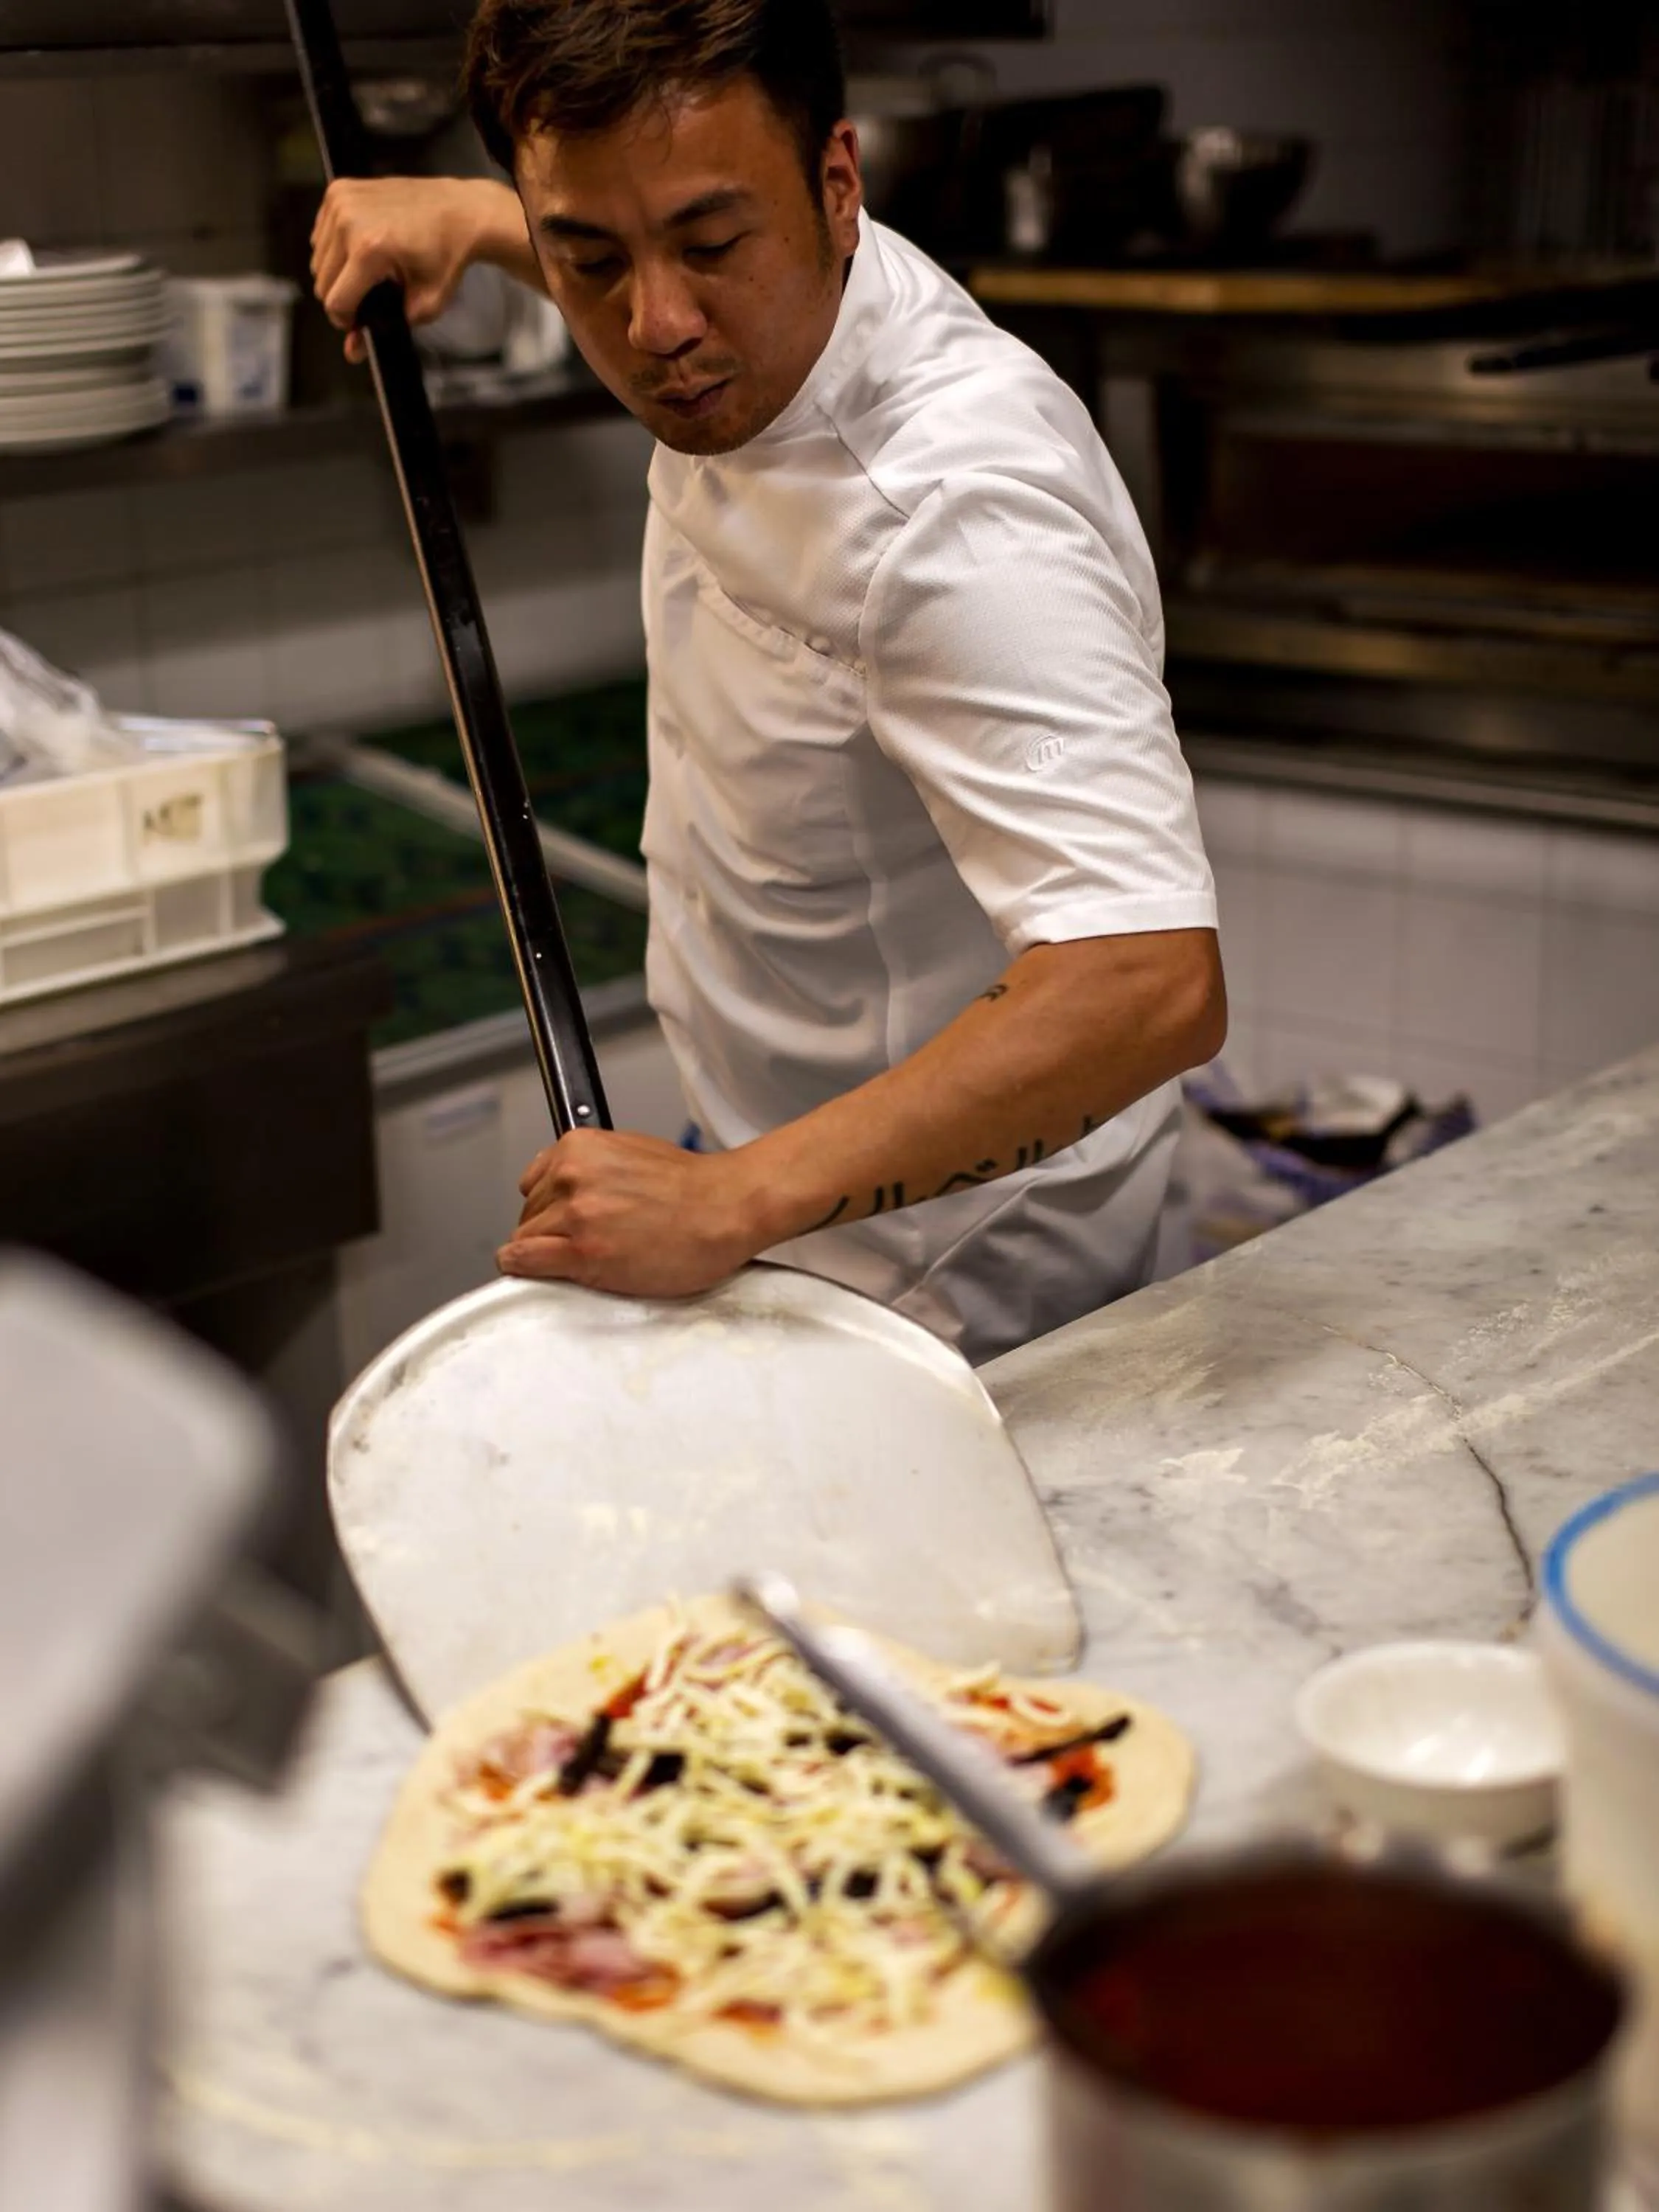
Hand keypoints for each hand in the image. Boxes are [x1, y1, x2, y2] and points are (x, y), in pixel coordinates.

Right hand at [309, 176, 512, 362]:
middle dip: (343, 297)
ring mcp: (342, 202)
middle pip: (323, 281)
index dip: (346, 320)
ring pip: (318, 258)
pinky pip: (321, 234)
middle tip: (370, 295)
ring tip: (370, 270)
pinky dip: (335, 247)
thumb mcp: (424, 304)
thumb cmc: (446, 256)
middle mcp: (349, 221)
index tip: (359, 322)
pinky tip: (361, 248)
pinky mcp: (339, 189)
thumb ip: (385, 328)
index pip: (335, 301)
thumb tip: (352, 350)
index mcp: (369, 249)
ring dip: (338, 272)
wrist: (459, 212)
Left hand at [499, 1130, 766, 1299]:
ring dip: (544, 1252)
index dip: (547, 1206)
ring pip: (526, 1239)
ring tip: (579, 1260)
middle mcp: (571, 1176)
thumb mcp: (630, 1151)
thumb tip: (565, 1185)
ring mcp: (576, 1215)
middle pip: (529, 1213)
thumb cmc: (691, 1185)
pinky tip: (526, 1271)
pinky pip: (525, 1261)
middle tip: (580, 1244)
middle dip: (548, 1230)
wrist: (725, 1208)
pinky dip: (521, 1268)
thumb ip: (590, 1165)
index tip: (559, 1219)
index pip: (534, 1183)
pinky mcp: (584, 1252)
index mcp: (579, 1148)